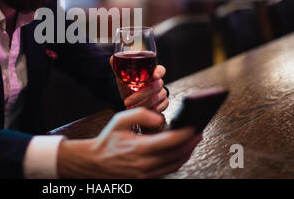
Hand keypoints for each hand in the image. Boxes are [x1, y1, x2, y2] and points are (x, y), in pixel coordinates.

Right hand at [57, 108, 202, 178]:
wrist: (94, 162)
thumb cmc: (108, 140)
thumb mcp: (120, 120)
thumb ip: (140, 115)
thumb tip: (160, 118)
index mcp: (139, 148)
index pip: (170, 141)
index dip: (185, 134)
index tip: (193, 126)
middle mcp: (144, 164)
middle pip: (177, 154)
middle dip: (190, 143)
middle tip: (199, 133)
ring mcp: (146, 174)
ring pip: (175, 165)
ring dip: (187, 153)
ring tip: (193, 141)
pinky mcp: (146, 179)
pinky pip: (168, 171)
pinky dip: (177, 161)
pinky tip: (181, 152)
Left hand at [110, 56, 168, 112]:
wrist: (128, 96)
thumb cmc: (128, 84)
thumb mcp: (122, 76)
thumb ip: (118, 66)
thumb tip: (112, 58)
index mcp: (151, 72)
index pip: (160, 70)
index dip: (159, 72)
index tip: (154, 76)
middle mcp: (158, 82)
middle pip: (155, 87)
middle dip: (140, 95)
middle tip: (127, 101)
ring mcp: (162, 92)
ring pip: (156, 98)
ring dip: (143, 104)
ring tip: (131, 107)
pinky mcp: (163, 102)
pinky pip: (161, 106)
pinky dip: (151, 110)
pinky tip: (141, 110)